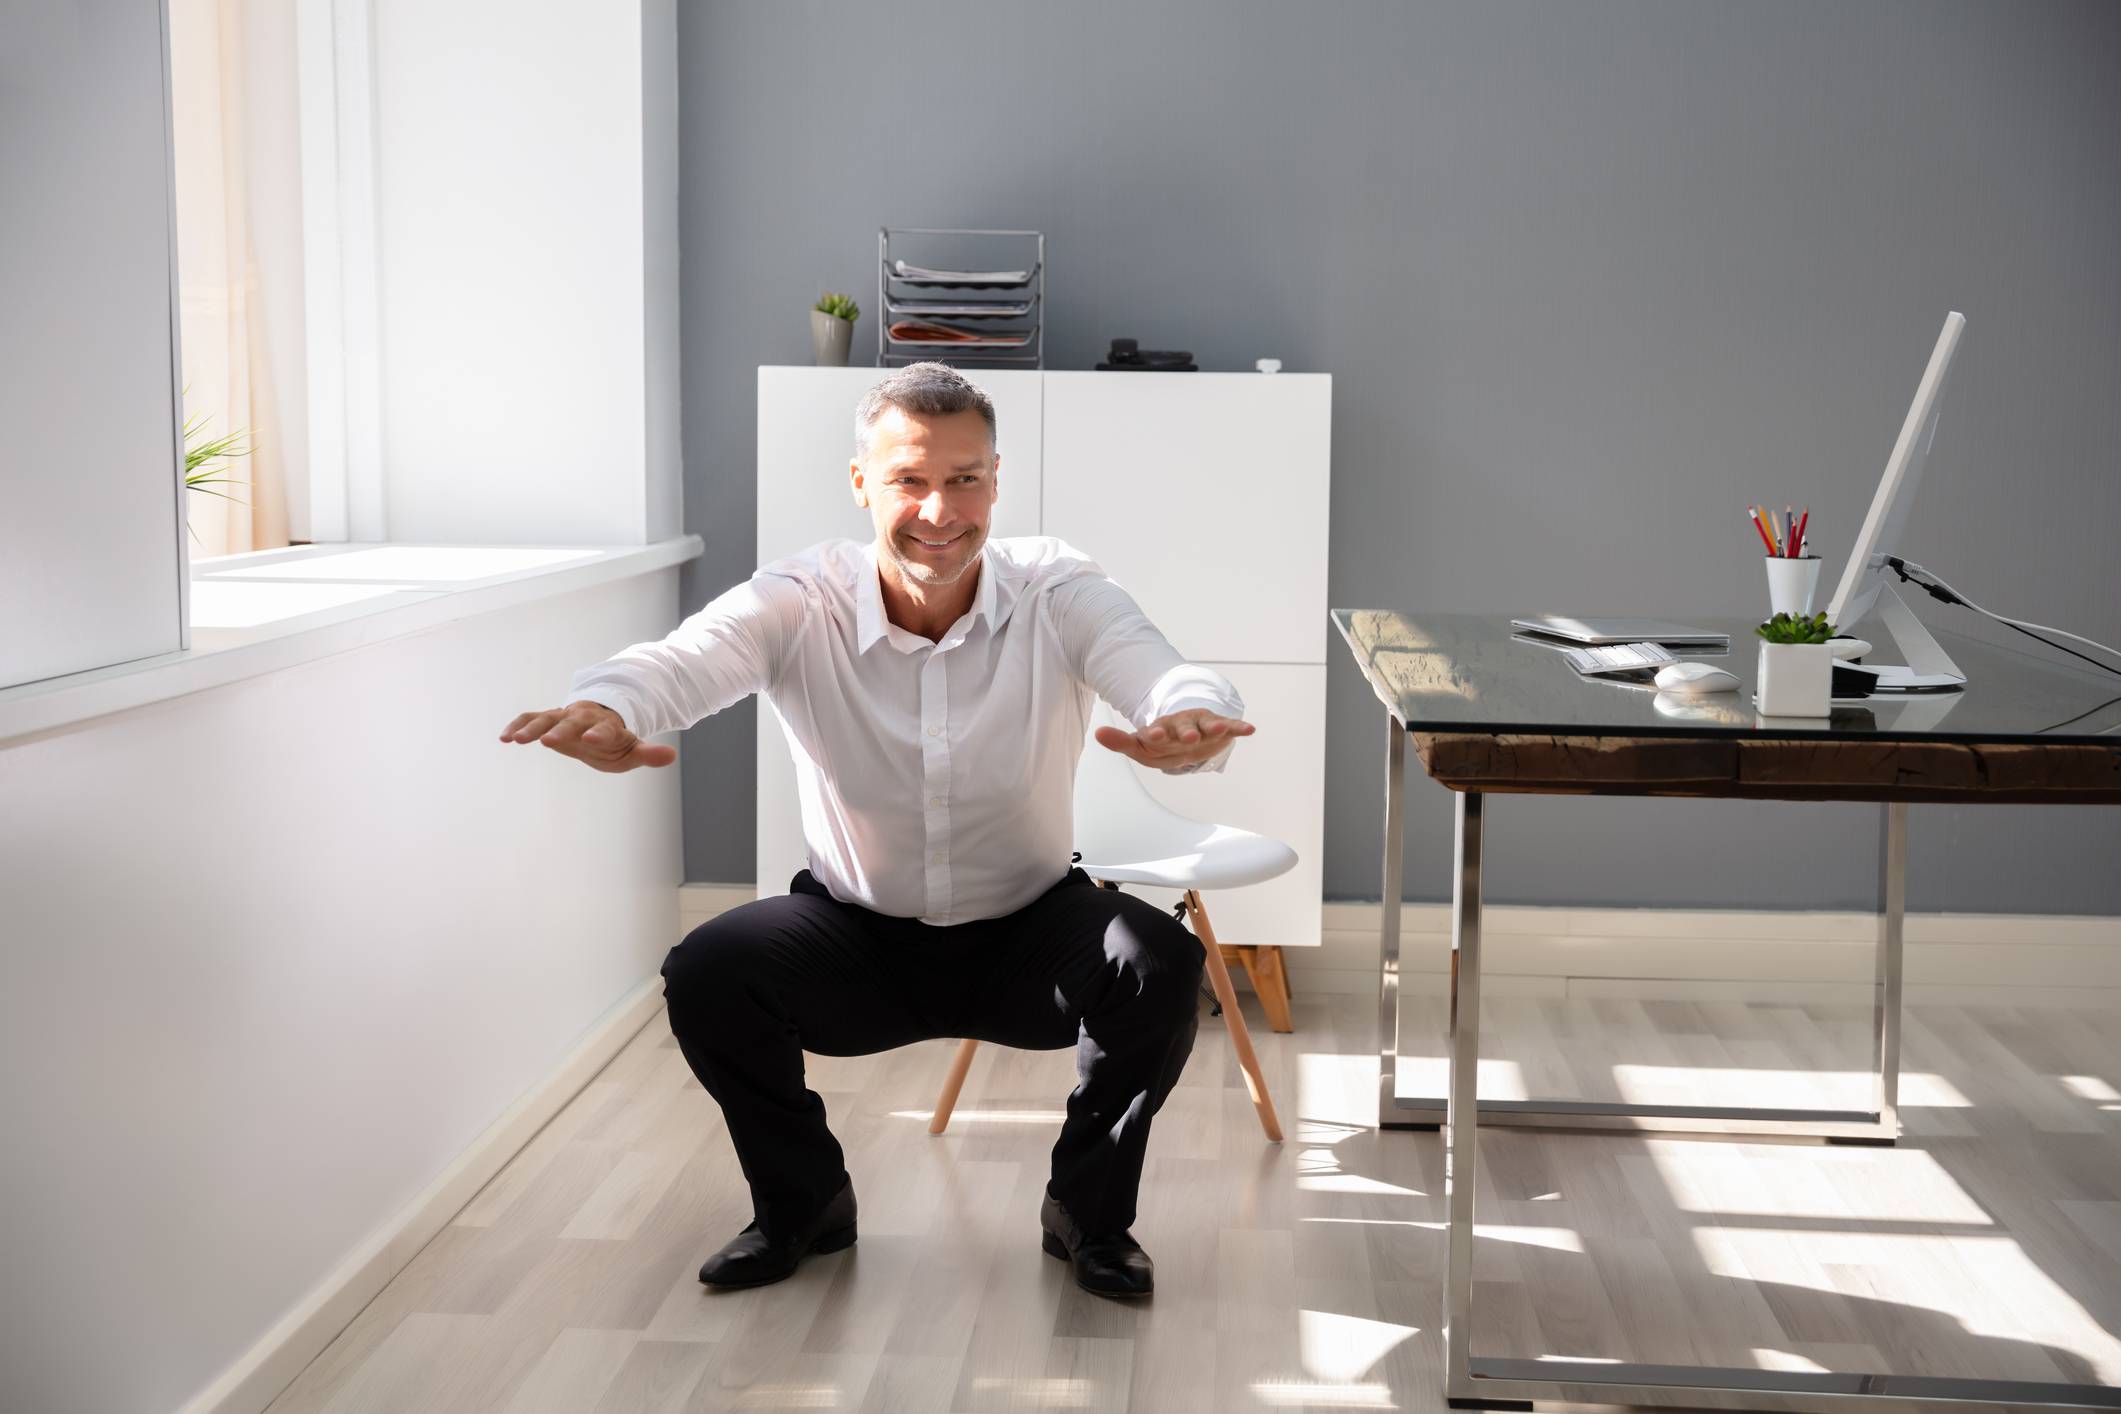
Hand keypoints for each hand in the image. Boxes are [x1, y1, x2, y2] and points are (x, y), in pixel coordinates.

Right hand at [499, 700, 675, 772]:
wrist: (596, 724)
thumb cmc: (615, 742)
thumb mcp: (633, 750)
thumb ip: (649, 754)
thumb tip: (672, 757)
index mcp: (607, 726)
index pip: (605, 728)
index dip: (599, 734)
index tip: (591, 741)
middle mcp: (583, 718)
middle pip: (573, 722)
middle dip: (561, 731)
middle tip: (548, 742)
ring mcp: (563, 717)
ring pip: (547, 718)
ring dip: (532, 727)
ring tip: (515, 740)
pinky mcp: (547, 720)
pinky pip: (530, 718)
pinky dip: (517, 725)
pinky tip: (503, 738)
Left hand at [1094, 708, 1253, 769]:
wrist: (1186, 732)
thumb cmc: (1161, 743)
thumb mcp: (1139, 746)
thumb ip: (1120, 741)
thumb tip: (1097, 733)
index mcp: (1161, 731)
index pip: (1156, 732)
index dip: (1155, 733)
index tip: (1153, 735)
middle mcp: (1181, 726)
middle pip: (1183, 727)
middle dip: (1186, 732)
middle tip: (1190, 738)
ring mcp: (1200, 725)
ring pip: (1206, 725)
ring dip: (1213, 727)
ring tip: (1222, 728)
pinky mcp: (1217, 726)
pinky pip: (1229, 726)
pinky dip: (1238, 726)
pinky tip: (1250, 729)